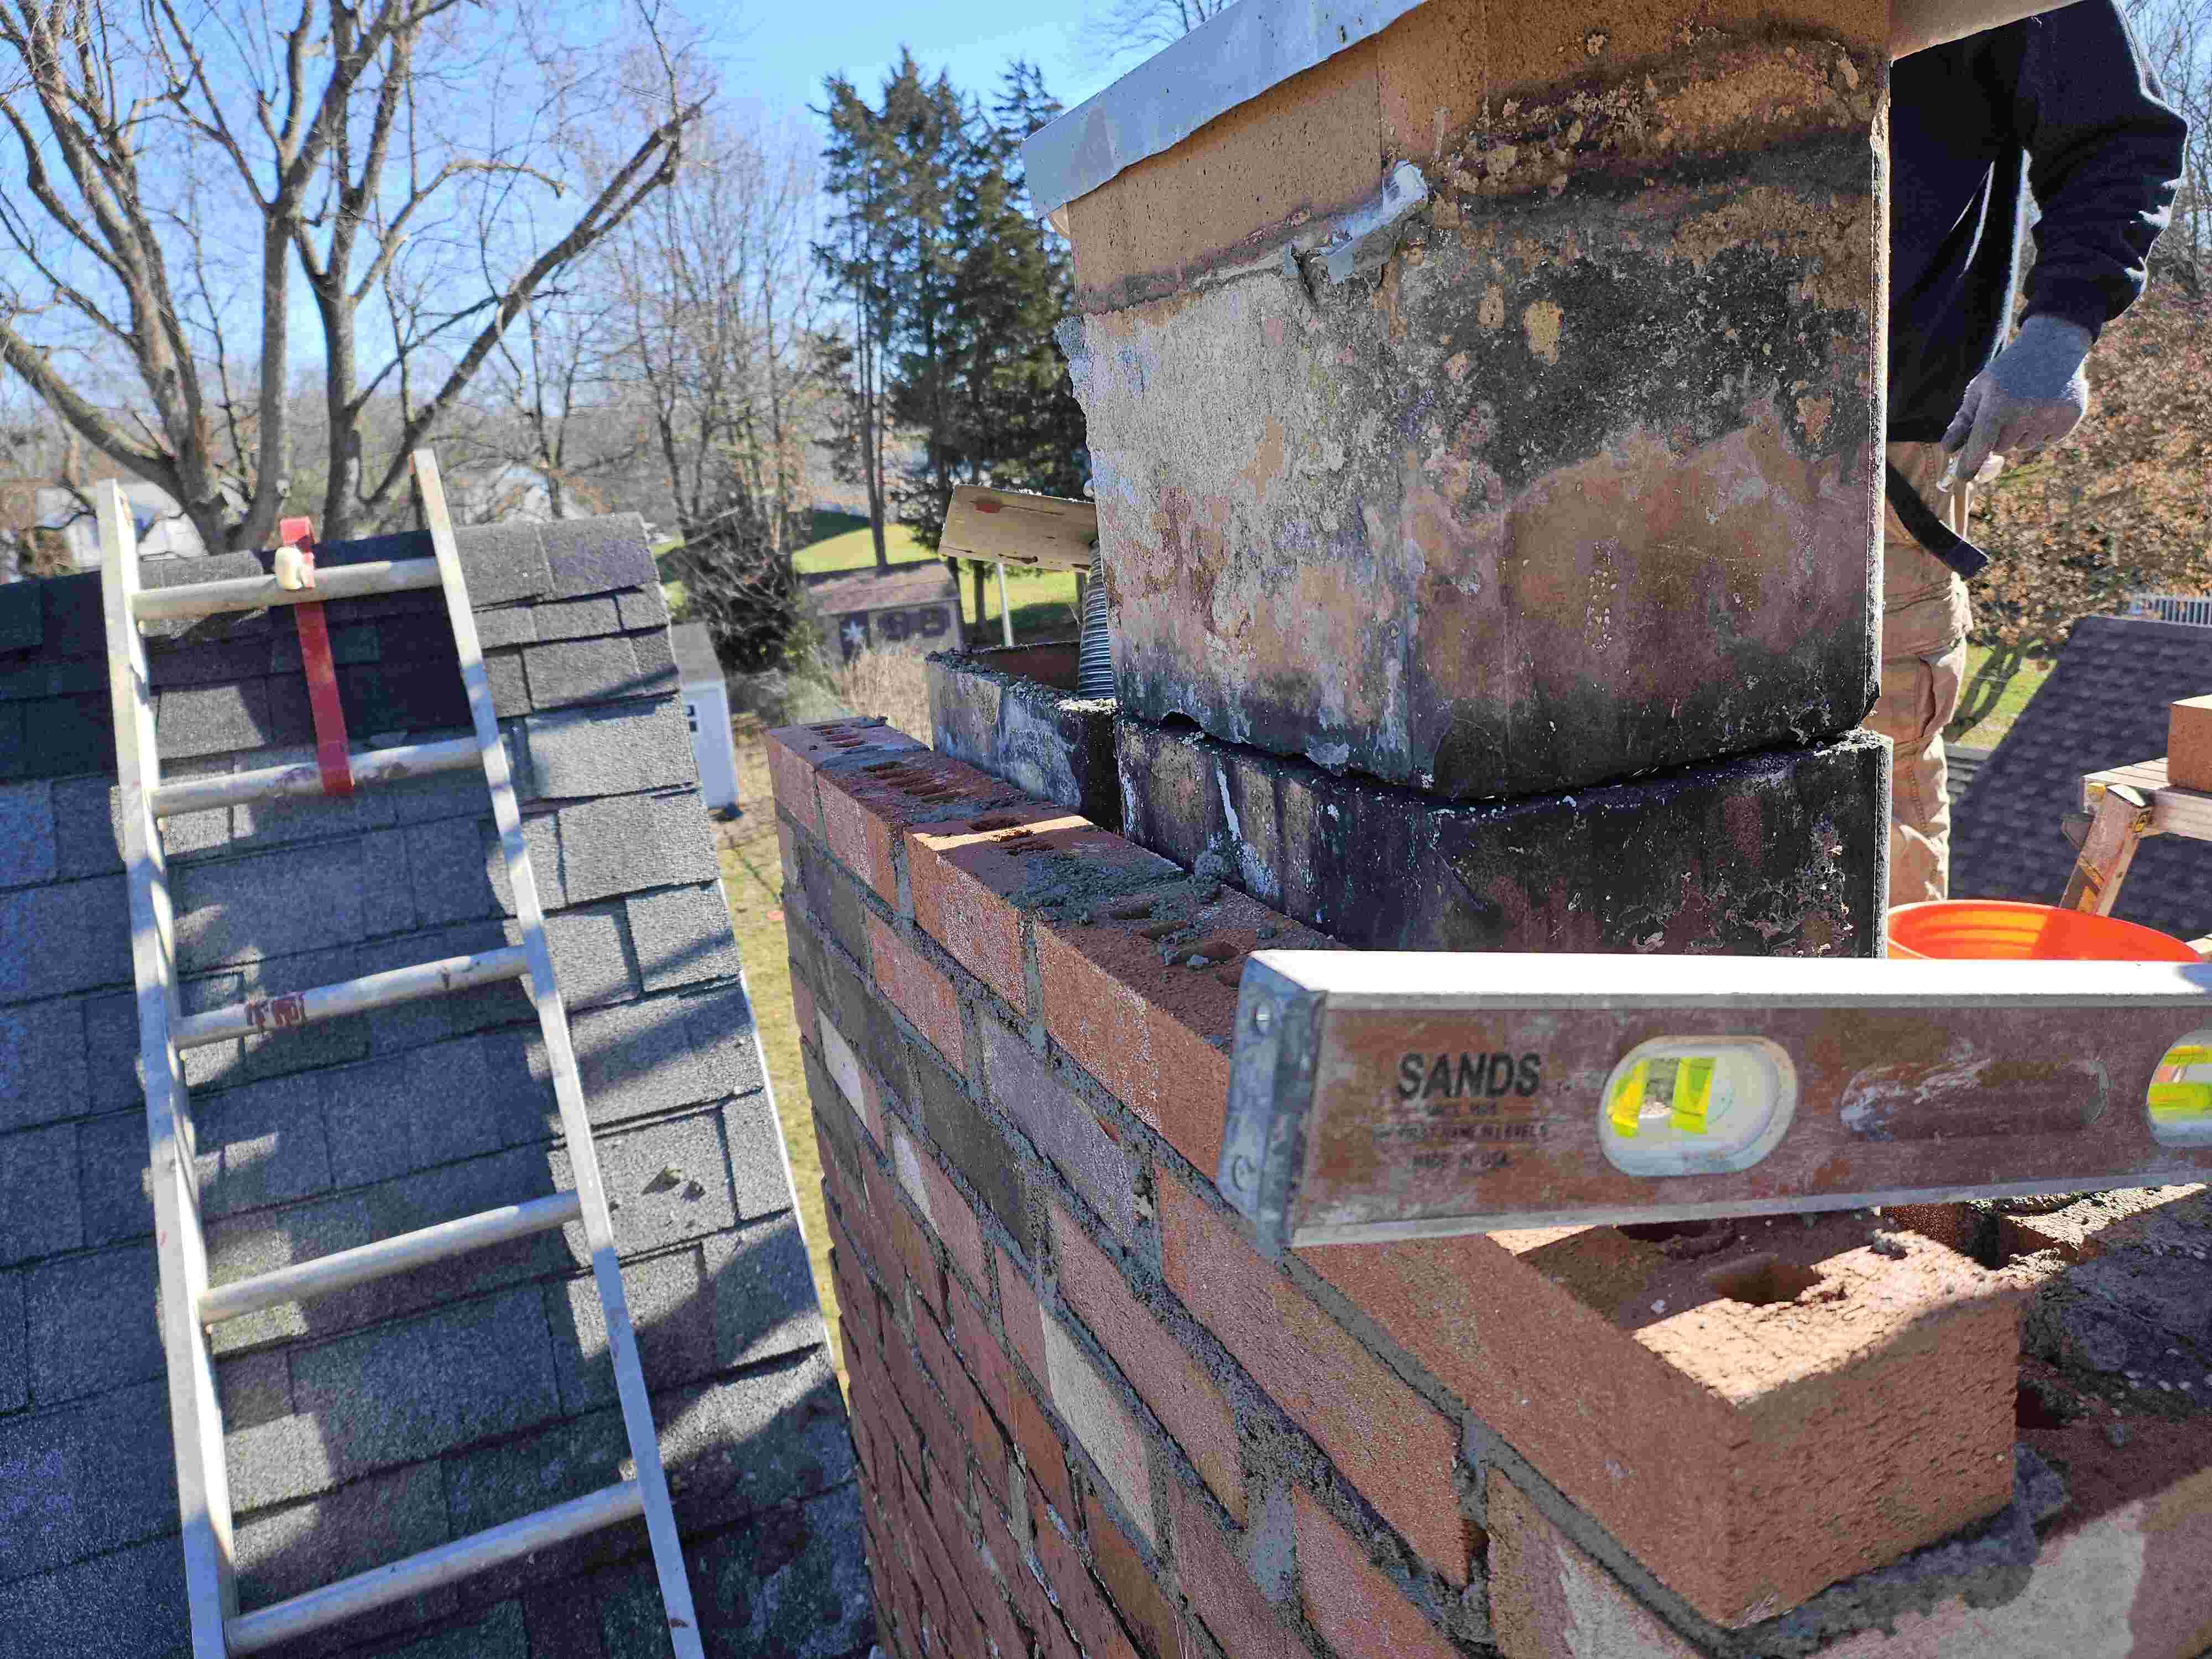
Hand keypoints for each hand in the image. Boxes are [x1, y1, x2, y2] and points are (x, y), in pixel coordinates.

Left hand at [1939, 314, 2093, 490]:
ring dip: (2021, 433)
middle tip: (2008, 409)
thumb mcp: (1981, 389)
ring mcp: (2050, 416)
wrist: (2053, 346)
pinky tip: (2044, 407)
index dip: (1970, 464)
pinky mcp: (2071, 417)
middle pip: (2001, 448)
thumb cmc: (2008, 370)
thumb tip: (1949, 449)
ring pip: (2024, 446)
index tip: (1962, 478)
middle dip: (1999, 436)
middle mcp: (2025, 413)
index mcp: (1998, 405)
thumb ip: (1963, 421)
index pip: (1980, 446)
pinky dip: (2042, 431)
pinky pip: (2047, 441)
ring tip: (2027, 404)